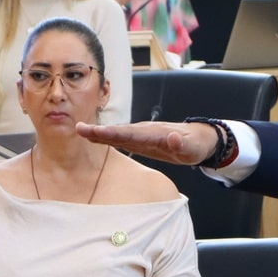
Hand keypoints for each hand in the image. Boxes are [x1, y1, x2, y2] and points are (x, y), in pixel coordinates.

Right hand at [76, 119, 217, 165]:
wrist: (198, 138)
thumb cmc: (195, 144)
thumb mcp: (193, 148)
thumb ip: (183, 144)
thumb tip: (173, 138)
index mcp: (155, 134)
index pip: (132, 134)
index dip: (115, 134)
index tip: (98, 132)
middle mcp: (145, 131)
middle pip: (120, 131)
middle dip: (100, 131)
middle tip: (79, 128)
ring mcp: (142, 135)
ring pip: (118, 133)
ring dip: (99, 133)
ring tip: (80, 131)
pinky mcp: (140, 140)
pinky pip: (121, 138)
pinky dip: (107, 137)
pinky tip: (94, 137)